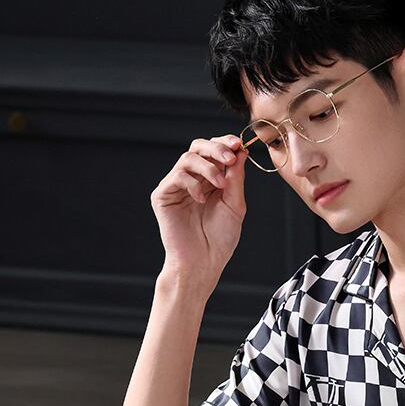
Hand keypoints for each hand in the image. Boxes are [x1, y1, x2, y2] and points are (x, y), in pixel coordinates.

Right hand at [150, 133, 248, 290]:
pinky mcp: (163, 195)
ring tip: (220, 185)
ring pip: (188, 158)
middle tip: (230, 158)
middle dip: (216, 149)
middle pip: (198, 147)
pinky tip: (202, 199)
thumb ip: (236, 178)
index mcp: (209, 180)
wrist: (203, 262)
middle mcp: (191, 180)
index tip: (237, 144)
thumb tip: (240, 151)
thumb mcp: (235, 204)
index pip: (213, 152)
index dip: (224, 143)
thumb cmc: (220, 239)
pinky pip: (177, 176)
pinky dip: (193, 183)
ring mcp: (176, 186)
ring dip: (208, 167)